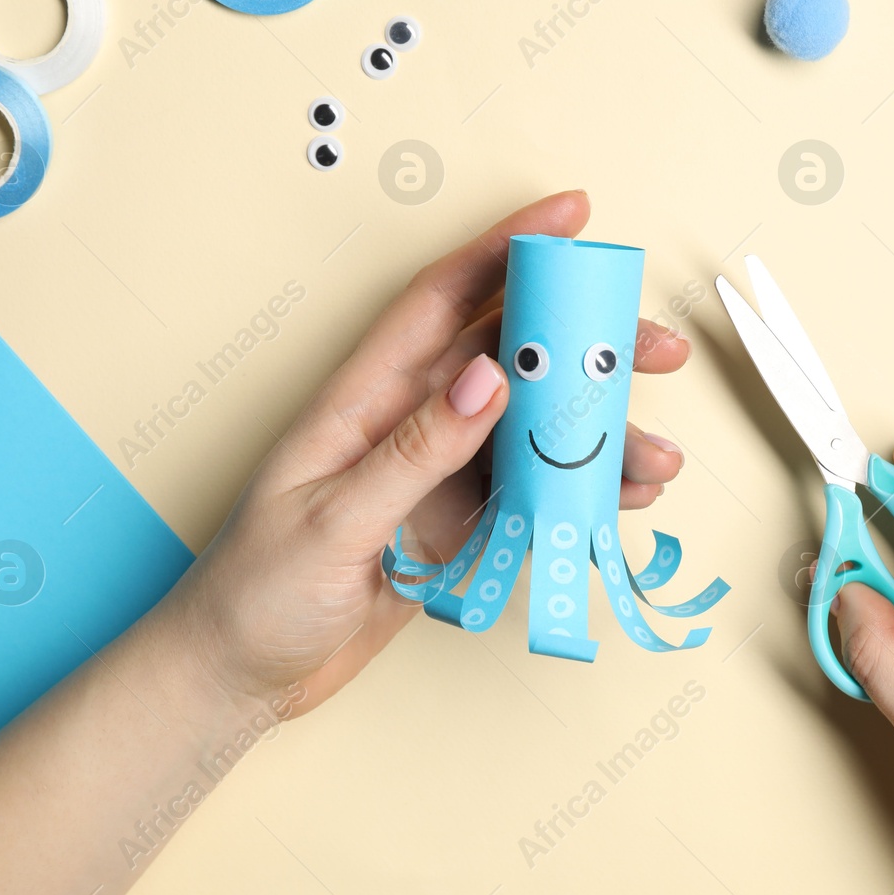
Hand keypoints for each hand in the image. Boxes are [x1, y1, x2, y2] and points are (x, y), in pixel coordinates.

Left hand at [162, 191, 689, 715]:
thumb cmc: (254, 592)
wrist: (239, 677)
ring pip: (532, 432)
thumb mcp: (332, 520)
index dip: (506, 248)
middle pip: (511, 358)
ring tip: (654, 458)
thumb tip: (488, 378)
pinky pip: (530, 493)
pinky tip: (621, 498)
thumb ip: (413, 451)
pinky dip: (580, 493)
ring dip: (596, 436)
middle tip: (654, 347)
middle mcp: (408, 422)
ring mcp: (437, 474)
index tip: (571, 216)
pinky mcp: (455, 525)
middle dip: (586, 343)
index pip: (442, 299)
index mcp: (363, 398)